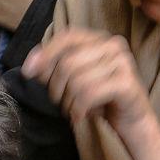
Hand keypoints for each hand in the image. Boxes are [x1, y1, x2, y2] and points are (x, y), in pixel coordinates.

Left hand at [24, 28, 155, 136]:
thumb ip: (54, 68)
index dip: (46, 53)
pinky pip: (89, 93)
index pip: (67, 37)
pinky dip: (79, 109)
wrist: (132, 123)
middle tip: (60, 103)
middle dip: (56, 87)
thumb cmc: (101, 100)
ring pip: (77, 80)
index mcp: (100, 39)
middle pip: (68, 62)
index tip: (28, 72)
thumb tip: (31, 65)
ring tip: (73, 110)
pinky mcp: (127, 82)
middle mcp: (114, 45)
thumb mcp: (74, 80)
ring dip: (68, 102)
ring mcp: (123, 62)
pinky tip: (81, 116)